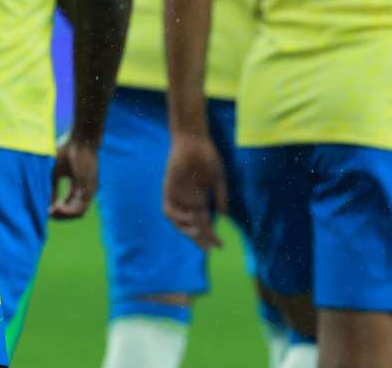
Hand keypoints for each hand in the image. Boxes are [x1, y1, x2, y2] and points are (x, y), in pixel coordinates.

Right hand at [49, 135, 98, 219]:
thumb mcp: (55, 172)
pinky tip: (57, 208)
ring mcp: (89, 190)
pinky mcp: (90, 189)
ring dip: (64, 216)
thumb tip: (47, 202)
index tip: (47, 211)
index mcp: (78, 185)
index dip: (58, 209)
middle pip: (74, 211)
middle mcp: (85, 190)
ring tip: (52, 212)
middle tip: (49, 214)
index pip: (70, 204)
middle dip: (61, 215)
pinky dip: (68, 212)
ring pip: (78, 213)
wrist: (81, 138)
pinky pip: (80, 208)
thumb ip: (53, 187)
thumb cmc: (67, 150)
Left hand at [163, 133, 225, 249]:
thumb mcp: (218, 179)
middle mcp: (188, 201)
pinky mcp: (168, 189)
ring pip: (178, 222)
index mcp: (200, 200)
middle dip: (200, 239)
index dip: (211, 236)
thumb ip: (220, 197)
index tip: (221, 246)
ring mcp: (178, 196)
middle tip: (209, 250)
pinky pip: (169, 210)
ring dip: (187, 231)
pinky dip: (178, 217)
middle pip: (192, 226)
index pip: (205, 223)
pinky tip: (190, 217)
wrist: (194, 140)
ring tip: (199, 233)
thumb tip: (223, 217)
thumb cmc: (207, 157)